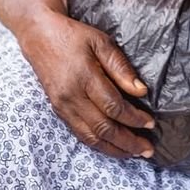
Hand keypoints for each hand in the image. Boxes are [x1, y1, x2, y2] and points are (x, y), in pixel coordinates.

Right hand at [19, 10, 153, 159]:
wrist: (39, 35)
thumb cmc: (75, 36)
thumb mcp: (102, 42)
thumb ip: (121, 67)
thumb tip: (141, 91)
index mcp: (85, 78)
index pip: (114, 107)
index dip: (134, 119)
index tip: (151, 124)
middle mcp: (71, 97)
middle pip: (103, 128)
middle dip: (128, 142)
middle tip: (148, 150)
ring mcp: (62, 106)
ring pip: (90, 136)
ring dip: (114, 149)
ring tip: (134, 154)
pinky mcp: (57, 111)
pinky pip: (79, 134)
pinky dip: (98, 144)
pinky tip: (112, 147)